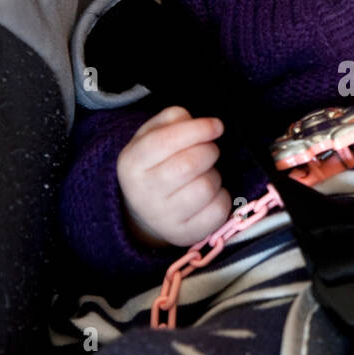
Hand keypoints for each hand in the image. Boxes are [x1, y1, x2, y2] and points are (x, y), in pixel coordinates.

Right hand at [117, 105, 232, 248]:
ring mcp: (163, 218)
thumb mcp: (152, 135)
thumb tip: (193, 121)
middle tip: (209, 150)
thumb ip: (171, 119)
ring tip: (204, 175)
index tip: (217, 126)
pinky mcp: (184, 234)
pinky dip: (221, 197)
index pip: (165, 141)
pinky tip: (210, 195)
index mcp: (132, 163)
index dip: (197, 129)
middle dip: (209, 151)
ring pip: (205, 187)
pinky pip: (217, 210)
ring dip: (214, 175)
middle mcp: (143, 193)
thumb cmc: (156, 164)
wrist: (146, 209)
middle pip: (189, 164)